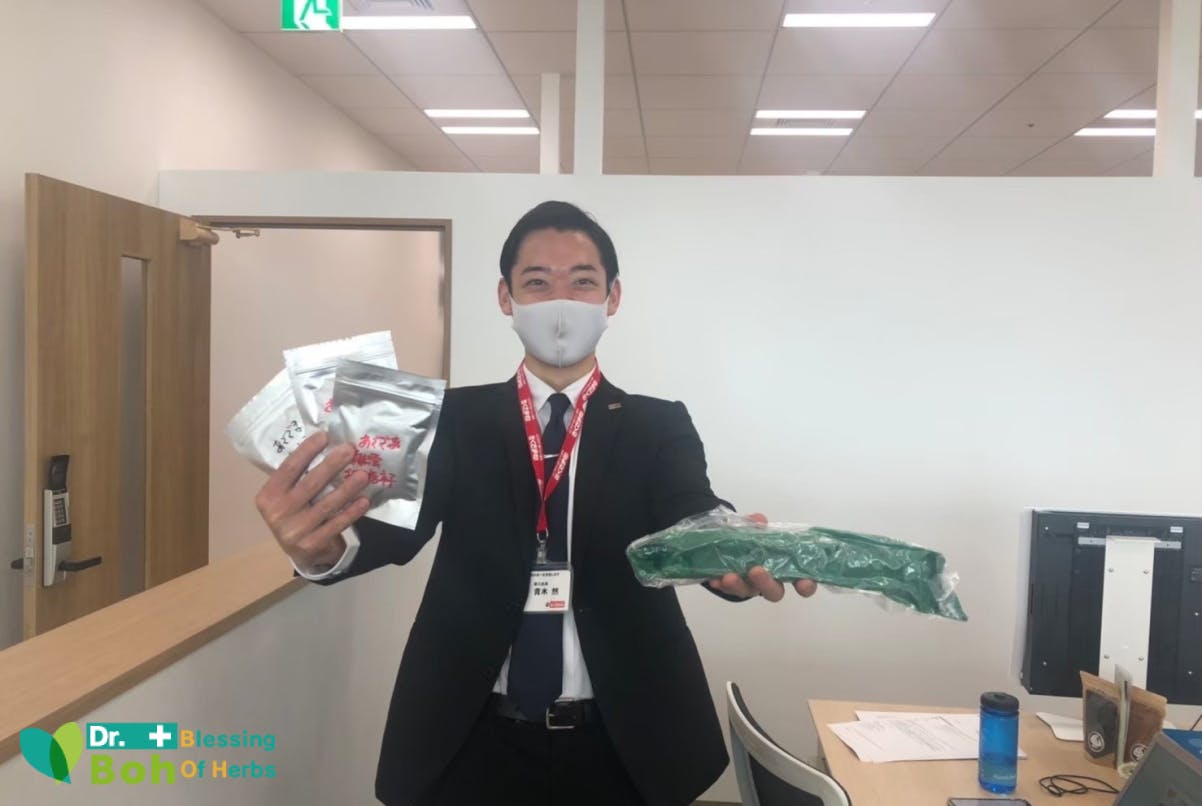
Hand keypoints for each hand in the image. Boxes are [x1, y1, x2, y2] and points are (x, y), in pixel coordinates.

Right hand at [254, 432, 371, 569]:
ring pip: (325, 505)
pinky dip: (351, 512)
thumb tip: (327, 445)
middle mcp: (278, 513)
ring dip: (347, 488)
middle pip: (309, 484)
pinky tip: (364, 500)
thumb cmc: (297, 514)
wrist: (302, 554)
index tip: (324, 436)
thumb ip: (299, 478)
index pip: (288, 469)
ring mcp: (294, 531)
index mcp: (268, 496)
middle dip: (331, 465)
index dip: (306, 451)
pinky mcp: (311, 545)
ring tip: (363, 474)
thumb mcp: (287, 497)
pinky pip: (336, 524)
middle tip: (350, 450)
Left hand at [706, 512, 817, 601]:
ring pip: (749, 591)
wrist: (724, 540)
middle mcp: (769, 580)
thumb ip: (756, 525)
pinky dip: (721, 584)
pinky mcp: (732, 587)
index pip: (800, 580)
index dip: (806, 584)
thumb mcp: (753, 527)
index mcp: (783, 567)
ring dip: (739, 585)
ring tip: (729, 577)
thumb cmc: (750, 538)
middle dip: (767, 583)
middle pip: (774, 591)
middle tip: (756, 571)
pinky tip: (715, 579)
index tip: (804, 583)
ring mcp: (750, 586)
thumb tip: (759, 520)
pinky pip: (727, 589)